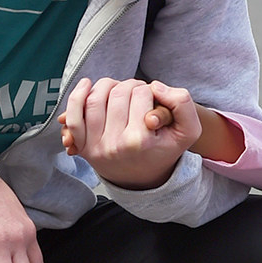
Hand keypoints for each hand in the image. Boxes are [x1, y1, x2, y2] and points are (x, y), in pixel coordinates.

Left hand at [59, 77, 198, 190]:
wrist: (144, 177)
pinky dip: (77, 96)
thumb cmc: (164, 149)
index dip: (149, 89)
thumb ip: (182, 103)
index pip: (141, 93)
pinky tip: (86, 85)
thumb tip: (155, 86)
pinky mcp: (83, 146)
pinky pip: (73, 116)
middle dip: (129, 85)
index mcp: (140, 140)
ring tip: (119, 90)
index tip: (152, 98)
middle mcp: (116, 144)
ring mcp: (96, 146)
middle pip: (118, 93)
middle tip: (137, 93)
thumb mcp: (188, 131)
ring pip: (95, 98)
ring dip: (107, 86)